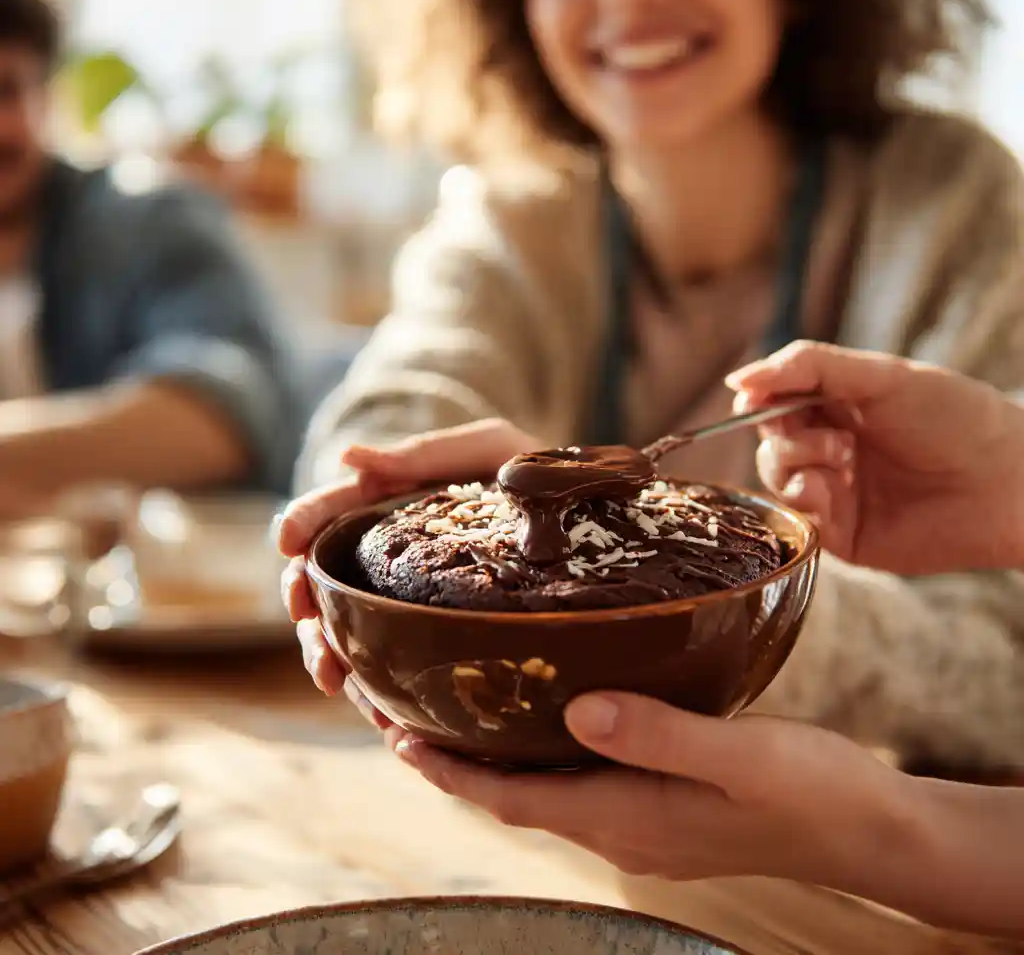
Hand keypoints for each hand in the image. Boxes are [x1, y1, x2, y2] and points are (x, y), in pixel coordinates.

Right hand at [277, 419, 540, 694]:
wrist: (590, 517)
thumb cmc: (536, 475)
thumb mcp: (487, 449)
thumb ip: (423, 454)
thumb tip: (346, 458)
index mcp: (393, 501)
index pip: (332, 510)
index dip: (302, 522)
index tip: (287, 541)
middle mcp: (390, 552)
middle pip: (325, 577)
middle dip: (305, 602)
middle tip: (308, 624)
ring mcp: (407, 597)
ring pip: (347, 628)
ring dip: (328, 652)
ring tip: (333, 678)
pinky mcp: (433, 637)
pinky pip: (393, 666)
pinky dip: (376, 690)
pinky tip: (379, 713)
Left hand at [386, 693, 924, 889]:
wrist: (866, 829)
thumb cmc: (810, 792)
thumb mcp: (740, 756)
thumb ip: (658, 734)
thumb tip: (577, 709)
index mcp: (625, 817)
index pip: (510, 799)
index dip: (447, 771)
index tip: (395, 734)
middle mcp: (618, 825)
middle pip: (510, 794)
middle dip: (451, 759)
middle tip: (400, 709)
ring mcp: (639, 818)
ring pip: (540, 785)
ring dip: (490, 753)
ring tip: (450, 706)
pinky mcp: (659, 803)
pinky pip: (576, 777)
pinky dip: (538, 750)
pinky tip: (542, 713)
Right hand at [726, 340, 1023, 574]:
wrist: (1008, 484)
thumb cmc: (957, 419)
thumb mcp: (880, 376)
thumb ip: (807, 367)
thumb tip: (735, 378)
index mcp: (839, 405)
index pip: (774, 397)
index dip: (758, 397)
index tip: (753, 397)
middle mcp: (831, 447)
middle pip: (768, 438)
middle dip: (783, 432)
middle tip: (830, 436)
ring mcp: (834, 491)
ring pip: (773, 477)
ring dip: (794, 463)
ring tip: (841, 461)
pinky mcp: (840, 534)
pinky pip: (795, 519)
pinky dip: (802, 500)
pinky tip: (831, 491)